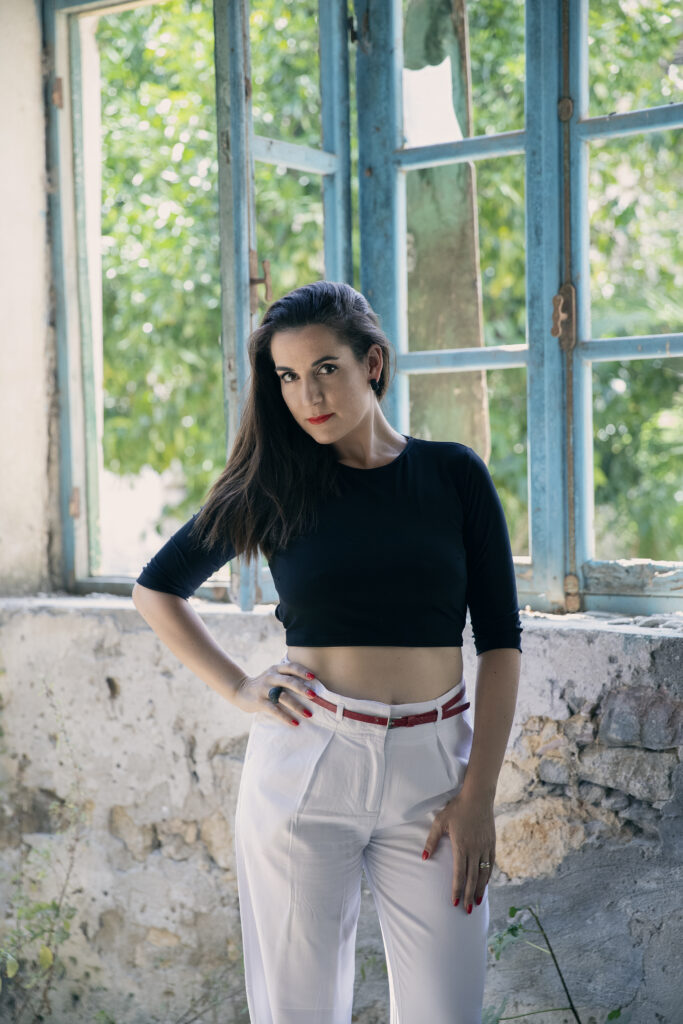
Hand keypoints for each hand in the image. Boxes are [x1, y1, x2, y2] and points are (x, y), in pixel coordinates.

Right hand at [232, 656, 316, 725]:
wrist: (240, 690)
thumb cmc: (264, 684)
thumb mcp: (273, 675)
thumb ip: (287, 677)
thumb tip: (312, 686)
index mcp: (276, 669)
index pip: (291, 667)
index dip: (302, 671)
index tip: (313, 677)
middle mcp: (271, 677)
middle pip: (288, 681)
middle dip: (302, 689)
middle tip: (314, 696)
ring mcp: (264, 689)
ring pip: (283, 697)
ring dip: (297, 706)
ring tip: (308, 714)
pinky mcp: (259, 702)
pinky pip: (274, 710)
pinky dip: (285, 717)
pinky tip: (294, 723)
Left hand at [422, 788, 494, 913]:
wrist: (478, 796)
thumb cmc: (456, 808)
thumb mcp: (440, 822)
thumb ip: (431, 841)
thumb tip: (423, 858)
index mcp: (461, 846)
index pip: (458, 873)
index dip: (456, 889)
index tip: (454, 902)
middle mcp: (475, 849)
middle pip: (472, 878)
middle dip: (468, 896)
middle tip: (467, 910)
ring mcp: (485, 847)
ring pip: (483, 874)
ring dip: (479, 889)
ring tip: (477, 902)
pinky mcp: (491, 843)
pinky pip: (490, 864)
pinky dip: (488, 876)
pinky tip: (485, 884)